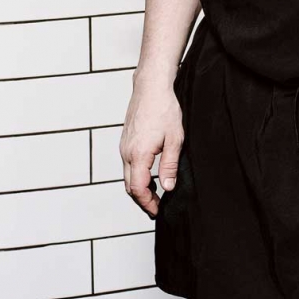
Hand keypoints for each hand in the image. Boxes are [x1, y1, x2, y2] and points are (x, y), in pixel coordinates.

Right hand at [120, 77, 184, 216]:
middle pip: (129, 186)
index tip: (157, 211)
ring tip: (155, 194)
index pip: (138, 189)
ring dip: (139, 188)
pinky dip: (136, 175)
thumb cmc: (164, 109)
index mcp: (138, 155)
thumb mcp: (174, 140)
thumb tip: (168, 187)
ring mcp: (124, 146)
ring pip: (127, 176)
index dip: (147, 203)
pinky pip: (127, 164)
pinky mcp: (125, 141)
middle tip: (156, 207)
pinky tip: (149, 175)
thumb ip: (170, 166)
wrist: (151, 88)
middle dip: (142, 200)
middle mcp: (127, 152)